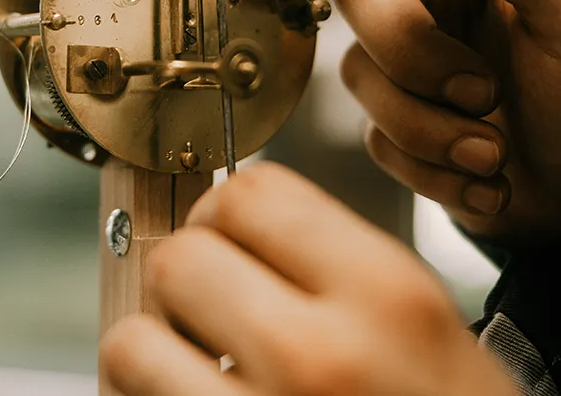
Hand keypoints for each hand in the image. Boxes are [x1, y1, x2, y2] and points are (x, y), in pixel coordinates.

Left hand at [100, 163, 516, 395]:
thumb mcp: (428, 329)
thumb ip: (338, 266)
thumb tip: (239, 225)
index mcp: (386, 297)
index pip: (251, 194)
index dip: (225, 210)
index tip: (227, 236)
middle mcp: (317, 357)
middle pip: (181, 258)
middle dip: (188, 277)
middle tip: (210, 306)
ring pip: (132, 342)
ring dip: (154, 351)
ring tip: (192, 368)